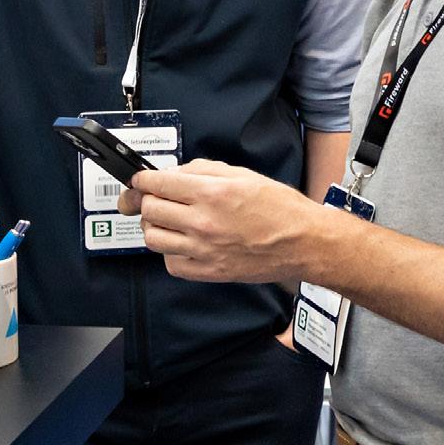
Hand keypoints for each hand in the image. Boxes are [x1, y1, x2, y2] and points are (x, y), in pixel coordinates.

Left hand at [118, 158, 328, 285]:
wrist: (304, 242)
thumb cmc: (280, 208)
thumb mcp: (241, 175)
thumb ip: (202, 172)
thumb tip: (174, 174)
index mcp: (211, 193)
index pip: (157, 184)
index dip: (142, 180)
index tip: (139, 180)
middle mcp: (203, 222)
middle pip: (150, 209)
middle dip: (146, 200)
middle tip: (153, 198)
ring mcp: (204, 250)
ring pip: (153, 238)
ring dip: (154, 226)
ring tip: (166, 221)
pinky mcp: (209, 272)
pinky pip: (171, 263)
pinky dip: (169, 252)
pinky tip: (181, 242)